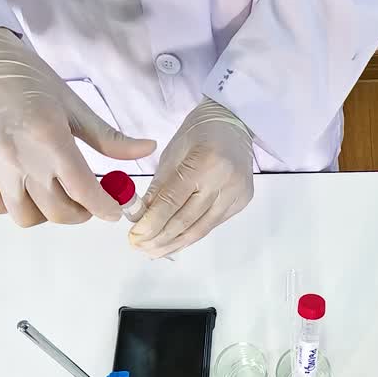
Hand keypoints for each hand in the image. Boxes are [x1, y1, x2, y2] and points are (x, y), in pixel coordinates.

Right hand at [0, 28, 155, 226]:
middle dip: (80, 213)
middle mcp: (22, 158)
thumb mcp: (75, 106)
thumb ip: (109, 138)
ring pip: (26, 217)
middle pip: (58, 212)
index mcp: (51, 138)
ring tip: (54, 195)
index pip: (84, 190)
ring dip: (46, 213)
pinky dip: (13, 207)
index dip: (104, 208)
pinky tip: (24, 190)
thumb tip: (147, 149)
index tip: (113, 211)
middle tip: (86, 201)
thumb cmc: (30, 80)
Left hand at [130, 98, 254, 257]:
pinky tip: (174, 243)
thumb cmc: (198, 134)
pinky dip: (191, 235)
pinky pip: (212, 224)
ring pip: (201, 229)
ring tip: (153, 252)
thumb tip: (140, 218)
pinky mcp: (242, 201)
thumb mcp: (171, 155)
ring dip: (174, 244)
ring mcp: (237, 193)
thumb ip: (158, 188)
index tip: (135, 236)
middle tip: (140, 247)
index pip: (173, 201)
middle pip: (187, 219)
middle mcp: (225, 180)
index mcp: (205, 162)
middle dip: (160, 238)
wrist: (233, 124)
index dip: (152, 222)